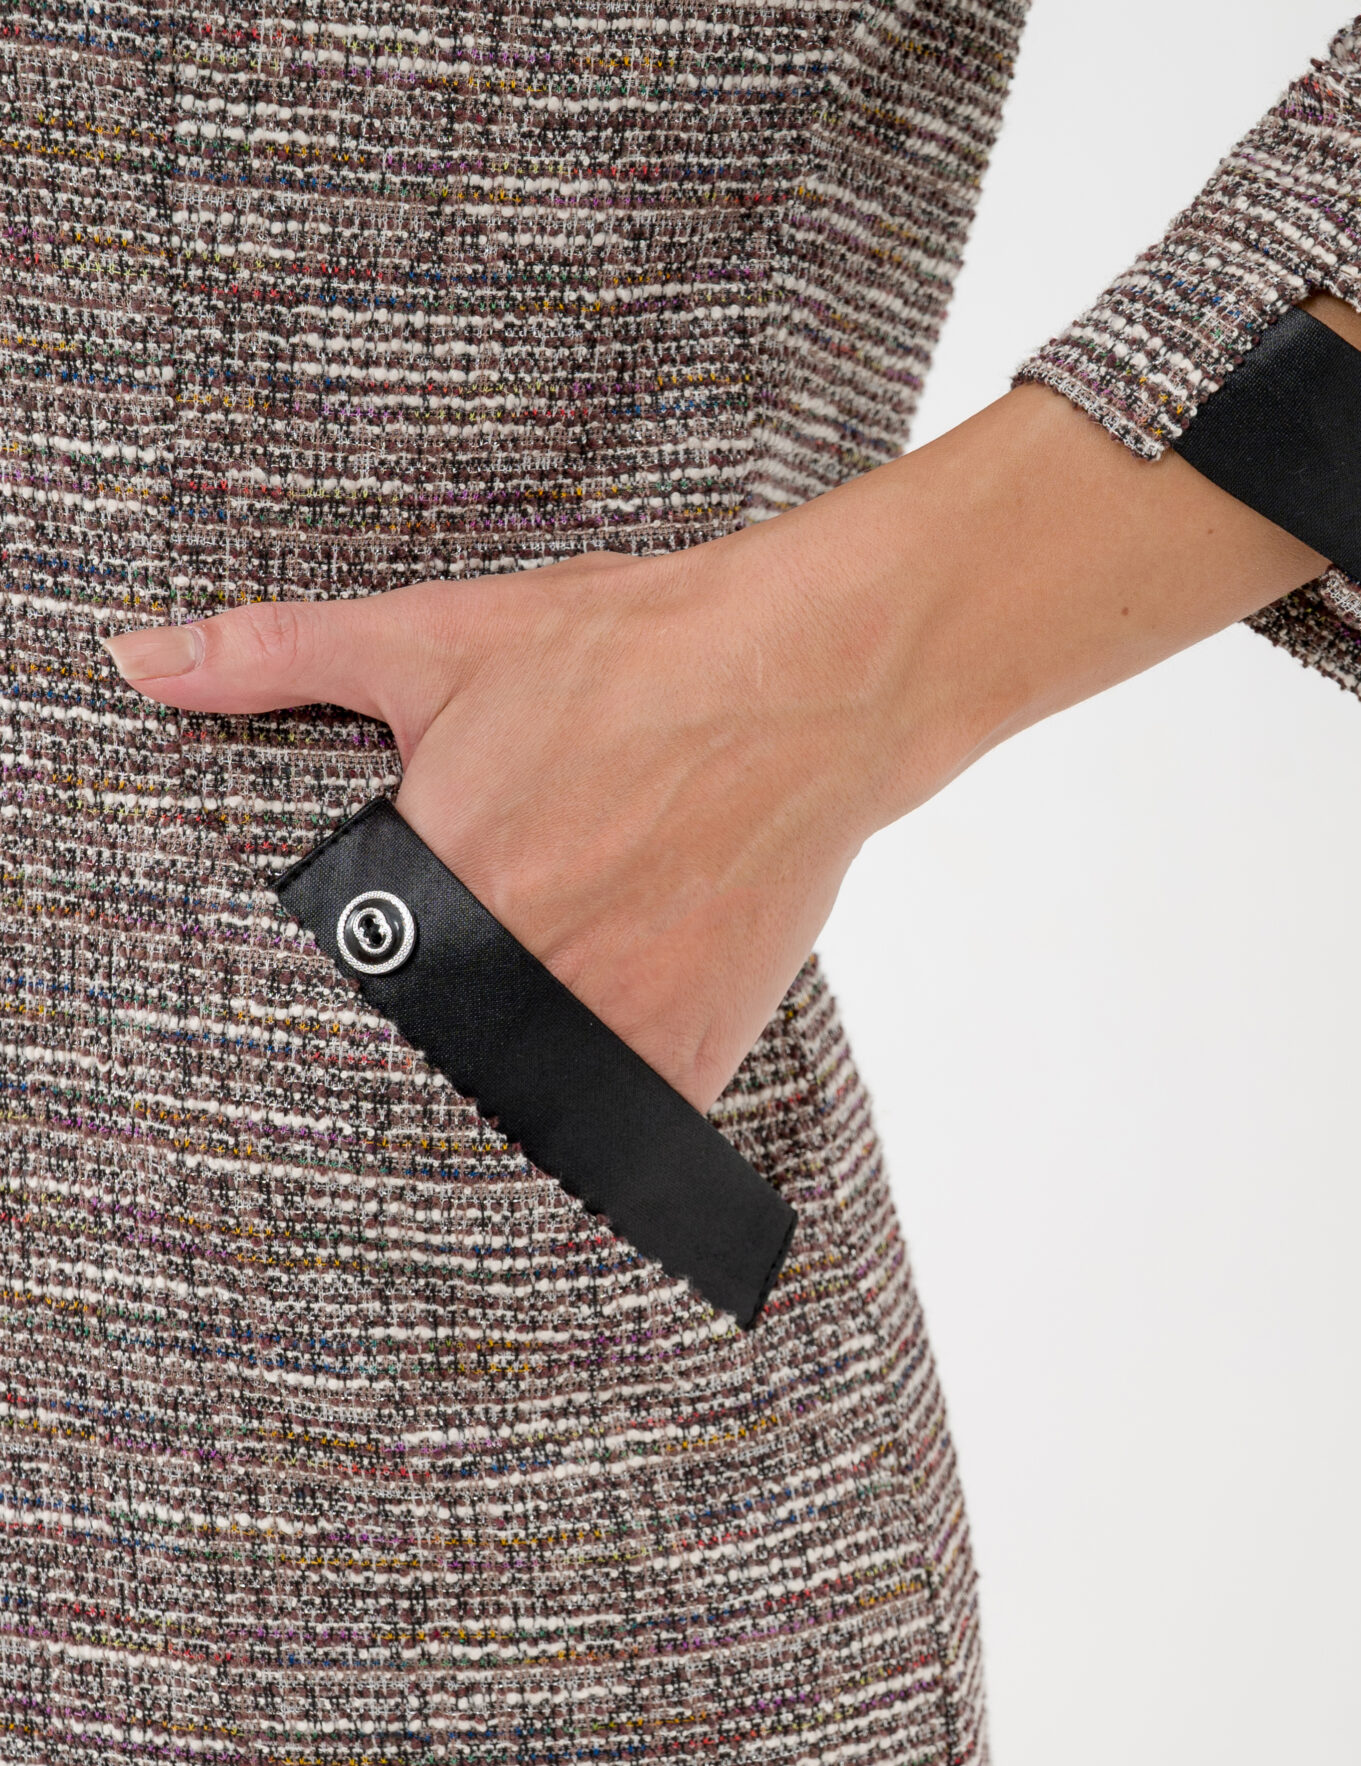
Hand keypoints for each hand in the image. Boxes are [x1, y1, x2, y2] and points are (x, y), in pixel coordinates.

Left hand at [102, 530, 931, 1108]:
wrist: (810, 680)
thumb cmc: (633, 653)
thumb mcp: (443, 636)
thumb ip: (283, 654)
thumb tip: (140, 661)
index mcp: (439, 876)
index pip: (349, 991)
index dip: (351, 990)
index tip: (367, 981)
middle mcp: (519, 963)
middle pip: (433, 1051)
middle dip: (436, 1027)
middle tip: (479, 974)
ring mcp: (609, 1017)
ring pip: (520, 1098)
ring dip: (513, 1071)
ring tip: (544, 996)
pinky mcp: (688, 1048)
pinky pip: (622, 1124)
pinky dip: (607, 1101)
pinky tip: (607, 1033)